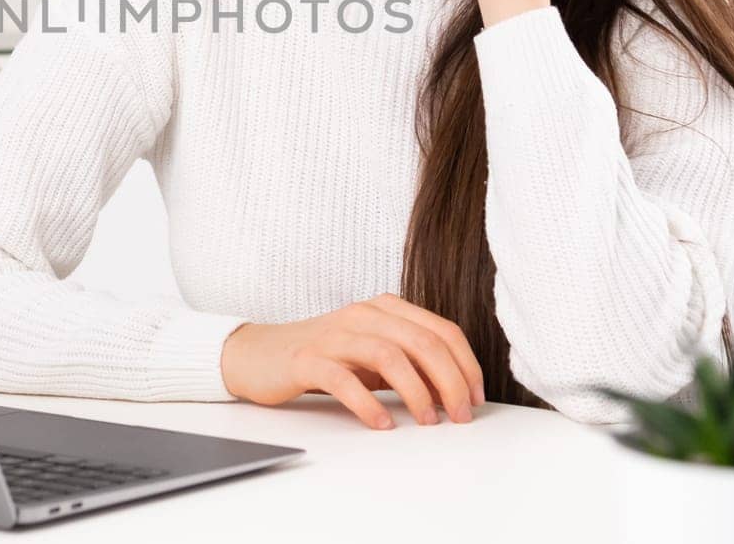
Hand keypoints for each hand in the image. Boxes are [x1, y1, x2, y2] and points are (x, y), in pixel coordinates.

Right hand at [219, 293, 485, 429]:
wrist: (258, 355)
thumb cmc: (322, 357)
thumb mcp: (372, 356)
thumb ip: (409, 364)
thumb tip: (454, 393)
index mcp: (384, 309)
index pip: (441, 330)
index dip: (466, 365)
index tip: (475, 398)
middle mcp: (363, 315)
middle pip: (422, 342)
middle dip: (450, 382)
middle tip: (459, 416)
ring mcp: (335, 335)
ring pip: (390, 355)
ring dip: (417, 392)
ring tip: (427, 421)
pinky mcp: (308, 359)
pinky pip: (344, 379)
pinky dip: (368, 404)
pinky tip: (381, 423)